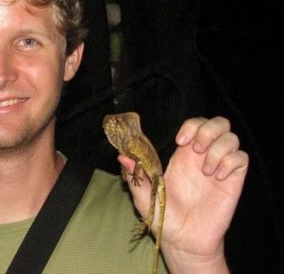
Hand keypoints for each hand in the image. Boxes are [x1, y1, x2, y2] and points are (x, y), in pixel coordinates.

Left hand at [119, 116, 248, 270]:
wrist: (183, 241)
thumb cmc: (163, 217)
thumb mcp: (144, 197)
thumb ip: (136, 176)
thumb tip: (122, 157)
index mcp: (182, 155)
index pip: (195, 124)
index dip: (190, 126)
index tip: (180, 141)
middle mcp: (202, 157)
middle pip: (218, 124)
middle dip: (209, 129)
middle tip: (196, 149)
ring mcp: (219, 168)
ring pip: (232, 138)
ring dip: (218, 148)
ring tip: (206, 170)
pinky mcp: (232, 181)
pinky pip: (241, 158)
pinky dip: (230, 163)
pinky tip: (217, 178)